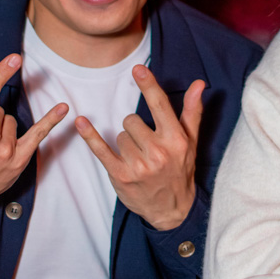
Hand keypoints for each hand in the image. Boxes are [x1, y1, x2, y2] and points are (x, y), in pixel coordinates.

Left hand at [75, 65, 204, 230]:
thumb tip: (198, 83)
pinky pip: (101, 150)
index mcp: (176, 140)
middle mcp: (158, 152)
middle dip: (136, 129)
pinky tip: (81, 122)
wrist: (172, 209)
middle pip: (132, 120)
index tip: (138, 69)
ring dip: (126, 143)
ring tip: (139, 158)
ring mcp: (139, 166)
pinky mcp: (121, 176)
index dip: (148, 86)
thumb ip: (192, 110)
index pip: (160, 106)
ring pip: (120, 134)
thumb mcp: (191, 141)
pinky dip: (90, 136)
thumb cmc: (181, 170)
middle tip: (147, 145)